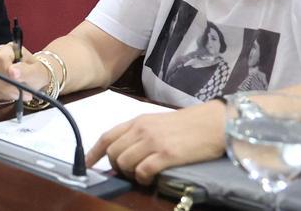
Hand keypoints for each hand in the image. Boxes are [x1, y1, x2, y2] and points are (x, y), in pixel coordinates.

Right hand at [0, 43, 49, 99]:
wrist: (35, 79)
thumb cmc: (36, 72)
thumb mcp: (36, 71)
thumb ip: (25, 71)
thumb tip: (12, 72)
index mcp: (8, 49)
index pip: (1, 58)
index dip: (6, 69)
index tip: (16, 80)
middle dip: (9, 85)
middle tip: (25, 92)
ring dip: (9, 92)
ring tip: (24, 94)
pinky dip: (6, 96)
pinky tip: (16, 94)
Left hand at [85, 101, 224, 184]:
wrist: (214, 122)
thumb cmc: (189, 124)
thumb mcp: (159, 123)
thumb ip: (141, 134)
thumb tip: (127, 151)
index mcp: (138, 121)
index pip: (107, 137)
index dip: (94, 153)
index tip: (87, 165)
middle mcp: (141, 130)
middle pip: (113, 153)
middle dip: (116, 167)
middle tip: (128, 173)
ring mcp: (153, 142)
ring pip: (124, 163)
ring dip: (129, 174)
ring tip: (141, 175)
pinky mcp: (166, 154)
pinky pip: (143, 171)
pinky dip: (142, 179)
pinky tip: (150, 179)